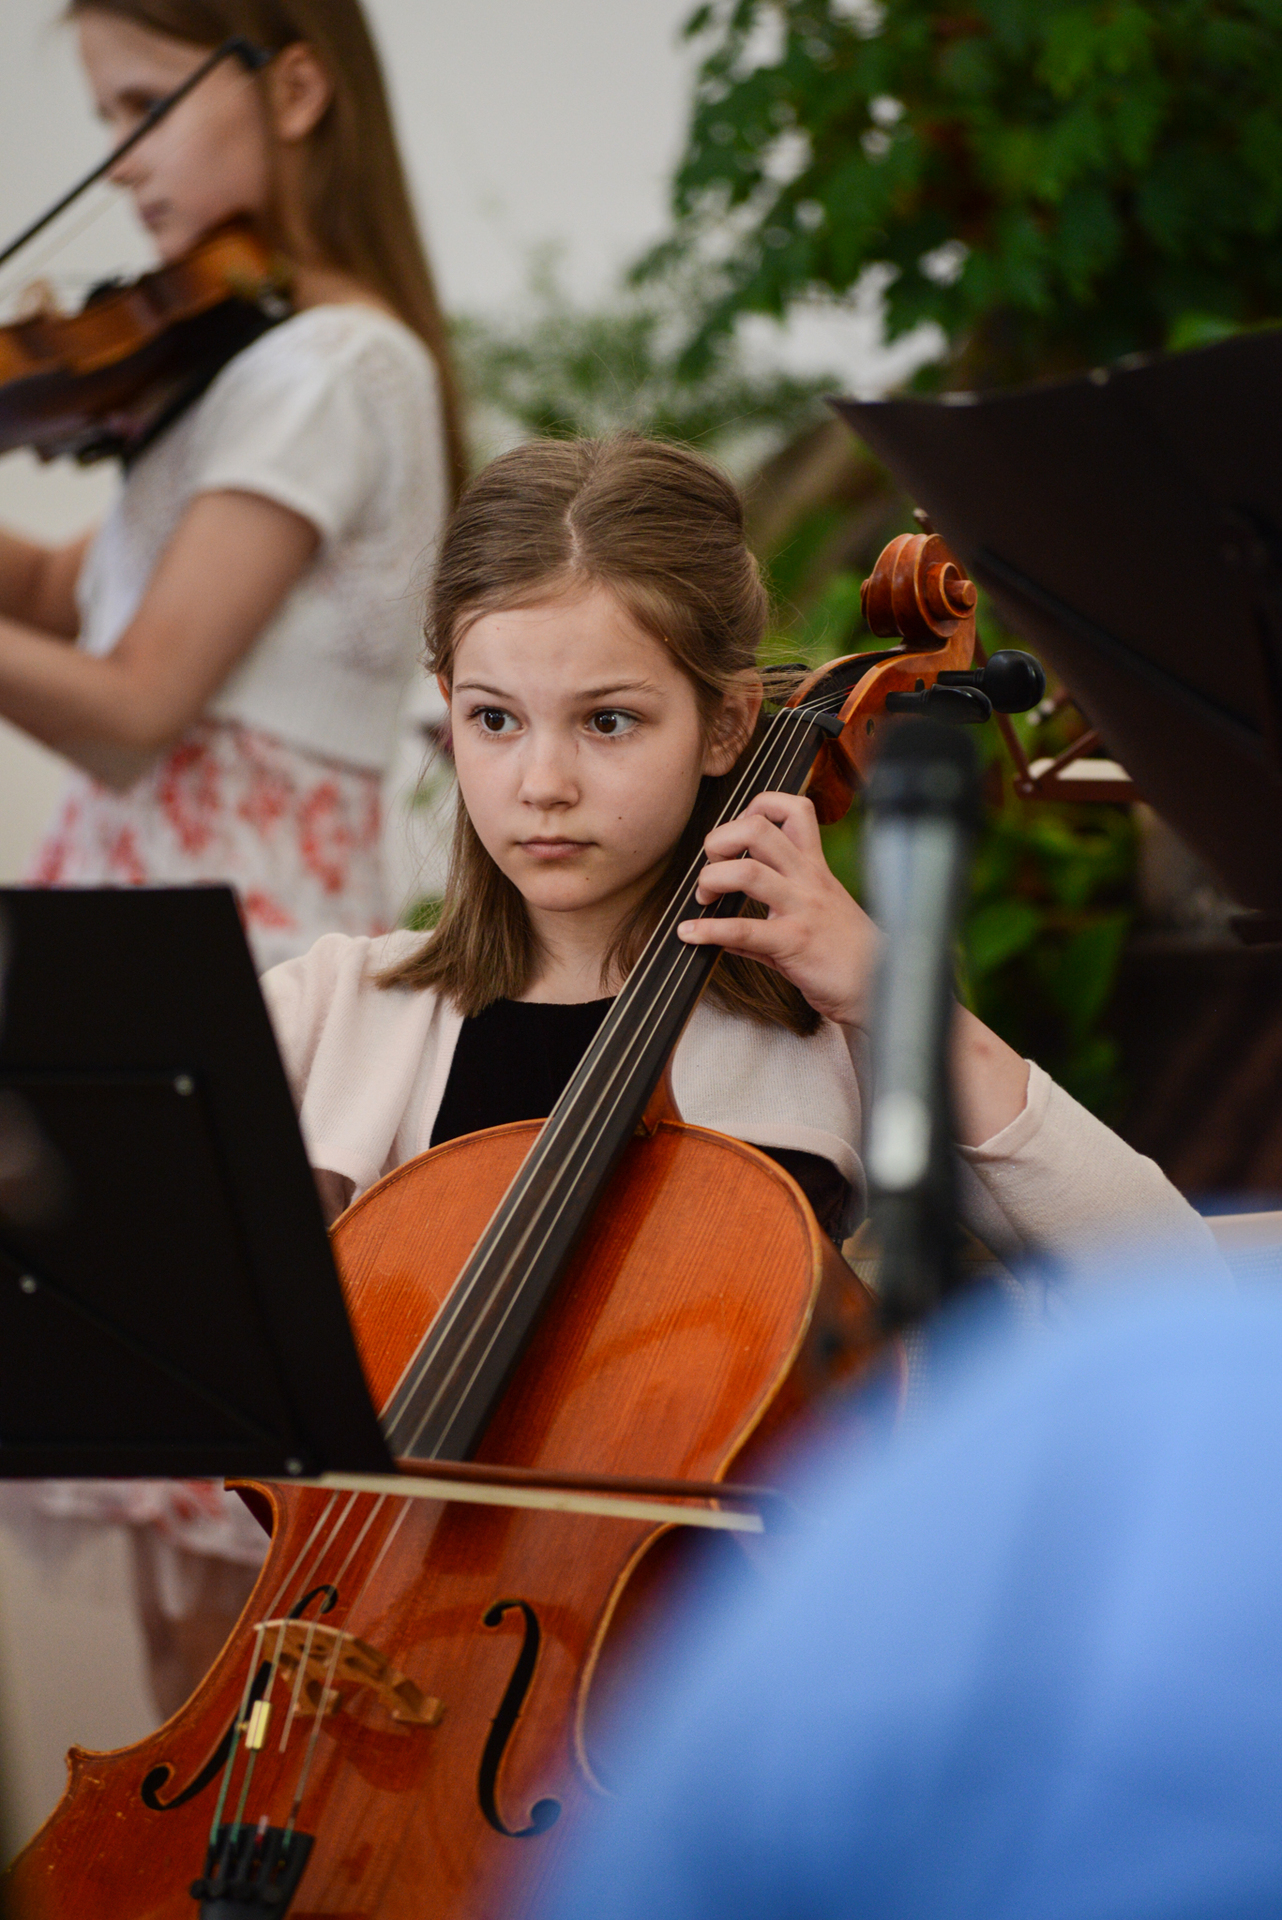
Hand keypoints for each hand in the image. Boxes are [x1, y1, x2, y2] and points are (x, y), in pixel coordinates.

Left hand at [677, 791, 878, 1028]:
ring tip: (702, 897)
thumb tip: (727, 922)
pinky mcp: (794, 942)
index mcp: (814, 867)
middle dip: (721, 838)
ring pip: (748, 872)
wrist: (879, 987)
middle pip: (759, 829)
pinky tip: (691, 934)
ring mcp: (801, 908)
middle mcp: (807, 879)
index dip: (757, 807)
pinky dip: (709, 930)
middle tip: (711, 863)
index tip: (738, 833)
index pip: (793, 809)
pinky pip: (744, 930)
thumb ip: (770, 911)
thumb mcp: (815, 915)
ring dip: (711, 879)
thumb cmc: (848, 952)